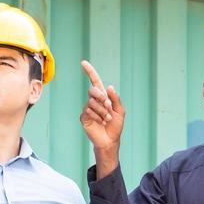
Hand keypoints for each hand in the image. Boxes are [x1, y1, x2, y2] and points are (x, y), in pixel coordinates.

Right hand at [79, 60, 123, 174]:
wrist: (110, 140)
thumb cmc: (116, 126)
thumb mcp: (120, 111)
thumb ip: (115, 99)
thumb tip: (110, 87)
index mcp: (103, 97)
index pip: (95, 81)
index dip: (90, 72)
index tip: (83, 63)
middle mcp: (94, 101)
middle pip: (92, 90)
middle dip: (101, 97)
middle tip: (108, 106)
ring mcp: (88, 109)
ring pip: (92, 103)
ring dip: (102, 111)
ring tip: (107, 119)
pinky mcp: (84, 117)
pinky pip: (88, 111)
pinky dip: (97, 117)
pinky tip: (100, 122)